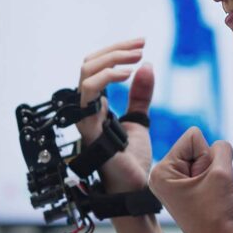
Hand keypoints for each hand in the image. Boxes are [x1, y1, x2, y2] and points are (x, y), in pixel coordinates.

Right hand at [76, 38, 153, 192]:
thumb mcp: (140, 119)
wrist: (135, 188)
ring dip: (112, 58)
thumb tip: (147, 66)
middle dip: (115, 49)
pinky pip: (88, 94)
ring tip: (136, 58)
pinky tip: (128, 75)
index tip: (141, 44)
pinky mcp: (89, 128)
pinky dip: (107, 77)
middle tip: (141, 45)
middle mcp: (86, 109)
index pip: (96, 66)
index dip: (116, 50)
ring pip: (85, 73)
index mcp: (96, 105)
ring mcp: (85, 117)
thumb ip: (140, 95)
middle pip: (88, 64)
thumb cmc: (132, 161)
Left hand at [149, 127, 232, 232]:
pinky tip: (214, 199)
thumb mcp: (222, 173)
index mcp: (161, 171)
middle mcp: (164, 176)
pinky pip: (208, 171)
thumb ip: (222, 148)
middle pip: (198, 147)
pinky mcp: (188, 190)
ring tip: (212, 196)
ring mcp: (176, 184)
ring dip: (216, 174)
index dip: (207, 157)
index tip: (205, 183)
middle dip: (211, 165)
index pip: (193, 137)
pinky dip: (217, 181)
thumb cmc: (218, 215)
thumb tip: (220, 146)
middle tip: (209, 192)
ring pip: (206, 159)